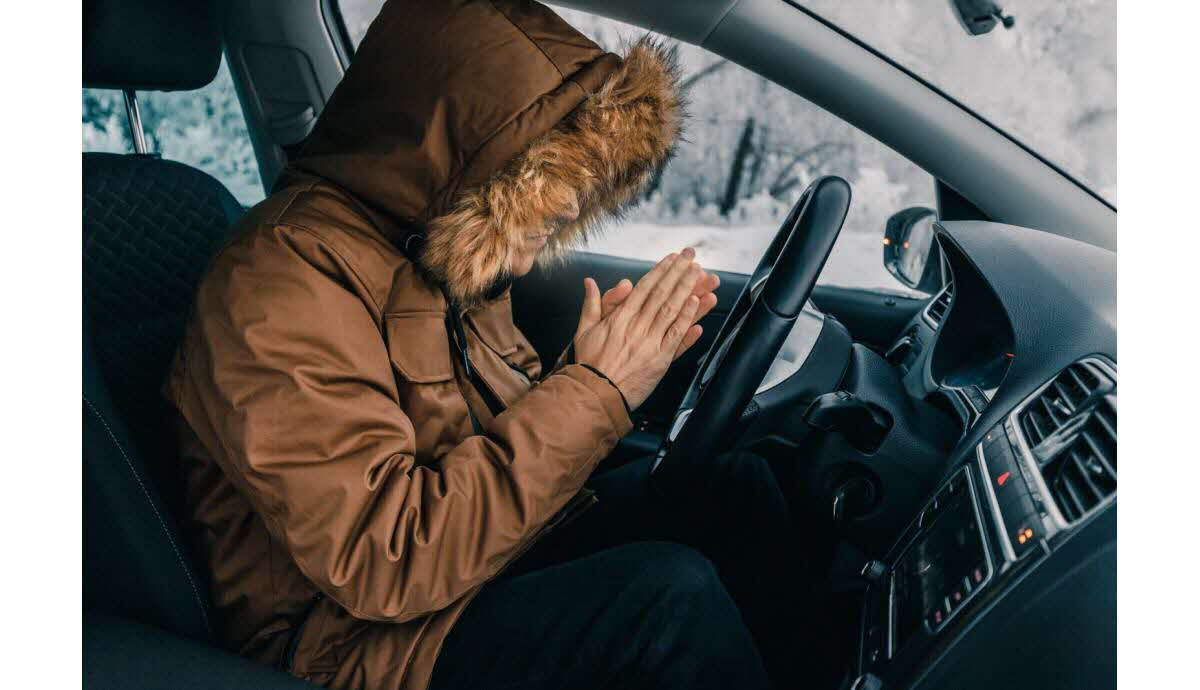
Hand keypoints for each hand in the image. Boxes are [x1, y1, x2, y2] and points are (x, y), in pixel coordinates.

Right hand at [573, 248, 717, 409]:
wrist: (595, 394)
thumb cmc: (589, 364)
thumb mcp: (583, 331)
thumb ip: (591, 304)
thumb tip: (589, 282)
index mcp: (620, 318)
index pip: (644, 288)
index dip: (661, 270)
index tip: (672, 258)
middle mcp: (637, 326)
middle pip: (662, 294)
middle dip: (678, 273)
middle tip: (691, 257)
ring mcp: (650, 342)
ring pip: (672, 310)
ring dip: (688, 289)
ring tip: (700, 274)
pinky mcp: (660, 360)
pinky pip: (676, 335)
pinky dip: (687, 318)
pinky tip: (697, 304)